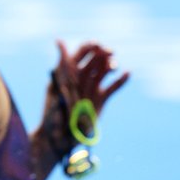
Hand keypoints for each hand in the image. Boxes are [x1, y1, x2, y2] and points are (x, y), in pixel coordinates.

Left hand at [41, 40, 128, 157]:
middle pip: (94, 60)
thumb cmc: (52, 112)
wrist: (60, 138)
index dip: (89, 47)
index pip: (80, 53)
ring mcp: (91, 88)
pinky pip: (112, 87)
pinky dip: (120, 81)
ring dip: (110, 65)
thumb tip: (60, 41)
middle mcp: (80, 78)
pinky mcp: (100, 100)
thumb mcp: (57, 86)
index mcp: (67, 72)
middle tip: (110, 52)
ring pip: (104, 71)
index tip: (97, 45)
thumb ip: (62, 65)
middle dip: (102, 54)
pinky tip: (128, 73)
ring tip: (114, 66)